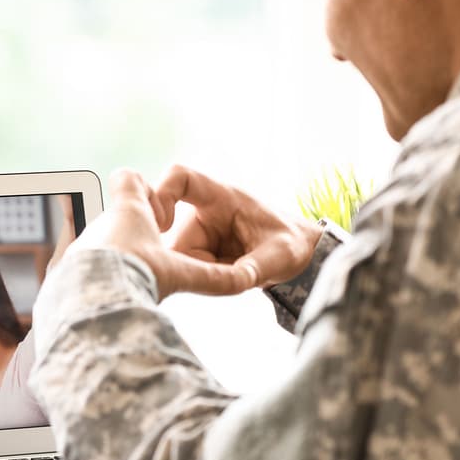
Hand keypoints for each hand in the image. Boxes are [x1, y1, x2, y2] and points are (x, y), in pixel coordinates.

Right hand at [71, 166, 320, 297]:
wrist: (299, 253)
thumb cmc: (291, 243)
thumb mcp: (281, 255)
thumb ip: (257, 267)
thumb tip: (235, 281)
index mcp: (222, 196)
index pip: (180, 177)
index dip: (161, 192)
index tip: (163, 224)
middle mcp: (204, 212)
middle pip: (173, 233)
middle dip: (190, 262)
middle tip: (219, 277)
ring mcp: (198, 232)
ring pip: (178, 256)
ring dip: (200, 273)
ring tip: (233, 278)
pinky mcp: (197, 251)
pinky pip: (186, 267)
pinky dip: (202, 279)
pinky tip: (225, 281)